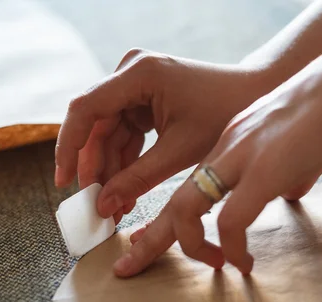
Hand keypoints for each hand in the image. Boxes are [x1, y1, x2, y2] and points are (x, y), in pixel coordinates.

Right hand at [54, 49, 274, 222]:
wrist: (256, 95)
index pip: (85, 110)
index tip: (64, 182)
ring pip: (108, 134)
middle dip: (94, 168)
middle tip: (94, 205)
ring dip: (110, 170)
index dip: (68, 148)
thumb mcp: (179, 152)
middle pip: (95, 126)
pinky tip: (124, 191)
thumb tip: (103, 206)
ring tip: (113, 207)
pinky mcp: (144, 99)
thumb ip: (137, 179)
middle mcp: (131, 73)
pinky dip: (125, 161)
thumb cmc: (225, 115)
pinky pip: (124, 133)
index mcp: (139, 74)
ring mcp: (136, 85)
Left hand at [113, 31, 321, 276]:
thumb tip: (290, 191)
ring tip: (214, 266)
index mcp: (230, 143)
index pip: (188, 186)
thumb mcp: (295, 145)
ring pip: (187, 207)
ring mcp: (240, 159)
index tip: (146, 239)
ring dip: (189, 246)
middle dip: (149, 239)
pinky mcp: (263, 170)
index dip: (165, 217)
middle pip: (174, 200)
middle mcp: (225, 150)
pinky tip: (242, 262)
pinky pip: (231, 220)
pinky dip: (230, 247)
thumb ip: (285, 170)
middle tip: (129, 265)